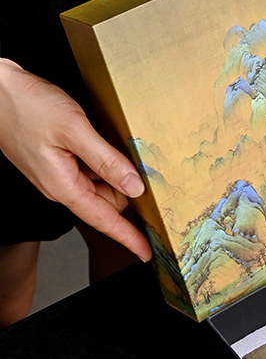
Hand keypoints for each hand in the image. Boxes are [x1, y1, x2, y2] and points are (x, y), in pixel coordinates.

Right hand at [0, 58, 151, 261]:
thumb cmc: (25, 105)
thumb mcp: (74, 130)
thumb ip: (106, 160)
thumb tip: (135, 187)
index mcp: (64, 187)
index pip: (104, 220)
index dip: (128, 236)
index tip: (147, 252)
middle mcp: (62, 185)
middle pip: (109, 201)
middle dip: (126, 186)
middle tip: (132, 159)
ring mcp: (60, 174)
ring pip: (102, 184)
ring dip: (115, 169)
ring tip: (107, 141)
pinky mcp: (60, 160)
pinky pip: (92, 169)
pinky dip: (104, 160)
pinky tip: (100, 140)